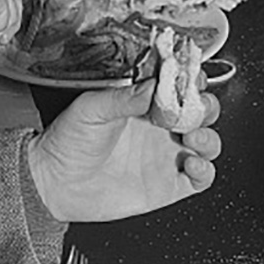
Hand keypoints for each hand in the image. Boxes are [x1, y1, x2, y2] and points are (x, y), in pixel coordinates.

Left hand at [27, 79, 219, 221]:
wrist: (54, 183)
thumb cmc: (67, 142)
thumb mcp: (92, 109)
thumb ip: (125, 97)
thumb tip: (154, 86)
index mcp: (145, 104)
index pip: (181, 87)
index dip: (191, 81)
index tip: (190, 77)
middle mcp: (160, 129)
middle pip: (202, 112)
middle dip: (206, 108)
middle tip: (193, 109)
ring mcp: (166, 156)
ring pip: (208, 143)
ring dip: (209, 138)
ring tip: (193, 137)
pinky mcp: (168, 185)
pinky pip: (201, 178)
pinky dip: (205, 169)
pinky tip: (191, 163)